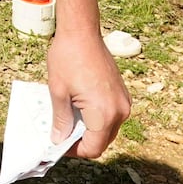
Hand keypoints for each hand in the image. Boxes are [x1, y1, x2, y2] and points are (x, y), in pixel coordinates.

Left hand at [46, 30, 130, 158]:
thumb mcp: (58, 92)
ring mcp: (124, 102)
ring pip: (107, 129)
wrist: (82, 32)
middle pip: (102, 141)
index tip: (59, 145)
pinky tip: (78, 109)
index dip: (75, 151)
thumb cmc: (68, 58)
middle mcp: (120, 111)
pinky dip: (96, 118)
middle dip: (82, 142)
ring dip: (89, 130)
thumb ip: (61, 120)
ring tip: (67, 121)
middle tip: (60, 135)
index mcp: (104, 114)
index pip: (93, 148)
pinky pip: (110, 115)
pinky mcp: (122, 94)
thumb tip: (59, 139)